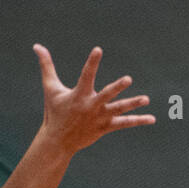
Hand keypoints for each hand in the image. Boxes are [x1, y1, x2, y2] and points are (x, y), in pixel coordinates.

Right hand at [33, 44, 154, 153]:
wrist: (58, 141)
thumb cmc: (54, 112)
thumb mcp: (50, 88)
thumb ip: (46, 66)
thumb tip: (37, 45)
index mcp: (79, 94)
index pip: (86, 75)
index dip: (92, 62)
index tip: (98, 50)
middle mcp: (91, 106)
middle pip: (106, 94)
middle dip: (117, 87)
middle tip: (128, 78)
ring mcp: (100, 117)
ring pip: (119, 109)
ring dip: (132, 104)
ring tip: (146, 99)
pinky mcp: (105, 127)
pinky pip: (124, 124)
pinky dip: (138, 121)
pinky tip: (152, 119)